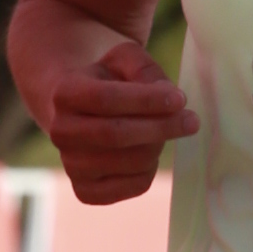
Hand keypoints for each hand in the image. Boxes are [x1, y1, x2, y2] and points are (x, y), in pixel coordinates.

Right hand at [31, 37, 197, 203]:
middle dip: (161, 127)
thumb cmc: (110, 81)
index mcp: (64, 94)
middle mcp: (60, 132)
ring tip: (165, 131)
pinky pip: (134, 185)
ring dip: (158, 146)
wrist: (84, 113)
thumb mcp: (125, 60)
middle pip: (116, 135)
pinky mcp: (86, 191)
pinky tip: (148, 152)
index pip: (106, 99)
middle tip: (191, 121)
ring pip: (131, 162)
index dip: (147, 101)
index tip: (180, 99)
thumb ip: (146, 69)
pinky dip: (151, 169)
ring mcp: (71, 165)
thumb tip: (170, 97)